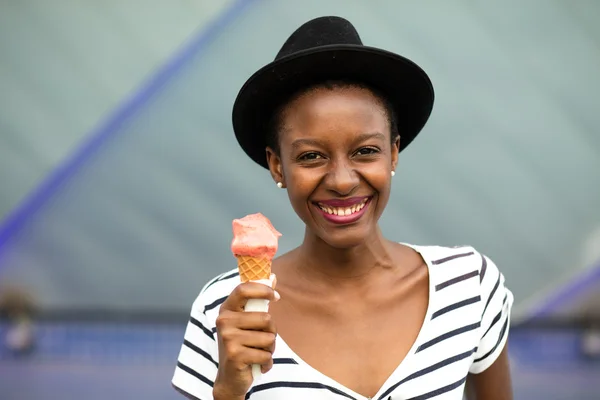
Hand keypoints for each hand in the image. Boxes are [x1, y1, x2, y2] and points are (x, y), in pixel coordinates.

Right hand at [213, 280, 278, 398]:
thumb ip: (258, 300)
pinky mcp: (235, 355)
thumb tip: (272, 276)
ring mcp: (228, 338)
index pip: (243, 289)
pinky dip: (266, 362)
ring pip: (269, 338)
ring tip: (257, 353)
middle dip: (271, 332)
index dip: (263, 290)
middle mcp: (224, 321)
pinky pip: (266, 355)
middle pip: (265, 318)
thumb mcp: (247, 321)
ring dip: (269, 349)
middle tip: (262, 340)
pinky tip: (256, 364)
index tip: (276, 296)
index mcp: (227, 310)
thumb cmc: (243, 345)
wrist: (230, 377)